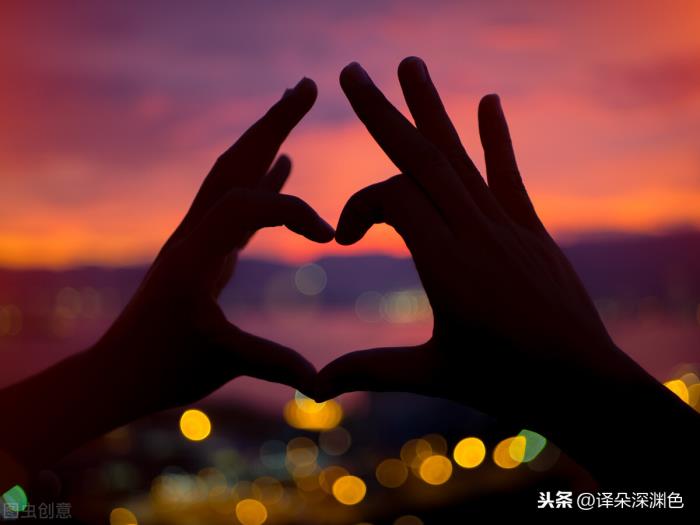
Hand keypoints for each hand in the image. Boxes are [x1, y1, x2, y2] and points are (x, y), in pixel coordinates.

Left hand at [0, 78, 332, 477]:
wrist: (119, 370)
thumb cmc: (164, 367)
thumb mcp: (224, 364)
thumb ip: (275, 364)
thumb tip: (323, 383)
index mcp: (196, 253)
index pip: (249, 204)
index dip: (294, 210)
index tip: (330, 237)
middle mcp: (195, 233)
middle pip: (235, 163)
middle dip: (273, 123)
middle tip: (306, 84)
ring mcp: (199, 235)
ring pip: (233, 174)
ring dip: (265, 139)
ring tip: (293, 105)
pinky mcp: (205, 246)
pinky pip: (236, 200)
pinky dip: (262, 177)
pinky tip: (281, 164)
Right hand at [316, 58, 612, 416]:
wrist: (583, 381)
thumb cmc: (506, 382)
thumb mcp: (433, 376)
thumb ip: (372, 370)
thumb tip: (314, 386)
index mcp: (447, 265)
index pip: (394, 199)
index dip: (358, 207)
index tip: (344, 237)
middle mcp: (476, 233)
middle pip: (422, 158)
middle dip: (382, 114)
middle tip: (351, 72)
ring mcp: (507, 227)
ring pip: (461, 157)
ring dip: (430, 108)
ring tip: (409, 63)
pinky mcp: (531, 230)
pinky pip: (509, 176)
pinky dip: (496, 138)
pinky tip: (488, 101)